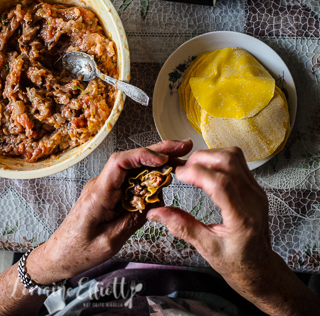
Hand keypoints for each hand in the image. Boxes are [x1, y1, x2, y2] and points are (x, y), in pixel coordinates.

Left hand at [27, 139, 192, 284]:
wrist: (59, 255)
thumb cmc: (79, 251)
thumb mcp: (110, 241)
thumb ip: (133, 219)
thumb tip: (155, 202)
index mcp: (99, 193)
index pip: (119, 163)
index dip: (143, 155)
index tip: (164, 159)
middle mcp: (102, 183)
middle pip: (131, 159)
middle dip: (158, 150)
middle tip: (183, 146)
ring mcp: (106, 186)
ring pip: (133, 167)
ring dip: (157, 162)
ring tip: (181, 159)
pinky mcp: (110, 192)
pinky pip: (131, 180)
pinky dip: (149, 176)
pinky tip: (164, 177)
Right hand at [147, 147, 271, 296]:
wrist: (260, 268)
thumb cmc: (236, 262)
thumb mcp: (206, 248)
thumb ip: (182, 226)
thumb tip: (156, 212)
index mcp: (242, 219)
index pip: (221, 184)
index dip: (197, 173)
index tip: (179, 174)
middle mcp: (253, 199)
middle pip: (229, 161)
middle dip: (201, 158)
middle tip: (184, 169)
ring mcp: (256, 191)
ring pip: (235, 156)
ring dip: (211, 155)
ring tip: (194, 167)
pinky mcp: (255, 187)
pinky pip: (238, 162)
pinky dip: (219, 160)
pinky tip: (207, 170)